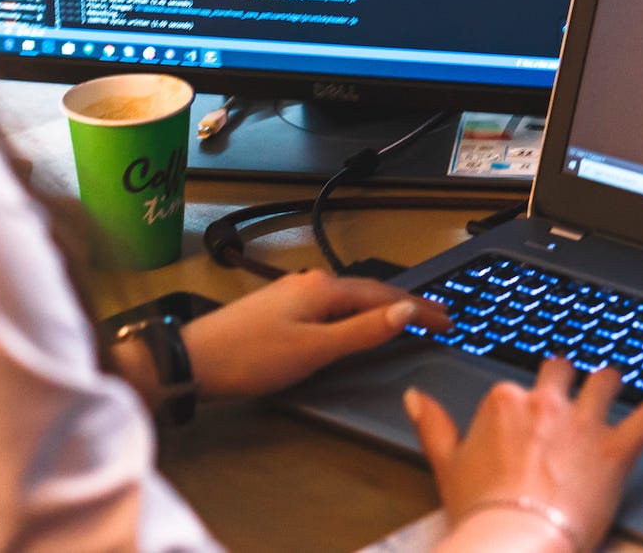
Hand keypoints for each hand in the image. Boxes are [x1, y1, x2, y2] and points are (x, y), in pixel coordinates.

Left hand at [177, 269, 451, 397]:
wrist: (194, 360)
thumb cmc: (250, 357)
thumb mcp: (315, 350)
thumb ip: (362, 331)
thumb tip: (405, 310)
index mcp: (324, 289)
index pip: (386, 295)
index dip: (420, 308)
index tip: (448, 319)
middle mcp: (311, 283)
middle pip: (370, 292)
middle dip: (405, 305)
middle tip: (437, 319)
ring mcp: (293, 293)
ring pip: (350, 299)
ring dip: (380, 308)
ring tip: (406, 320)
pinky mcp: (281, 309)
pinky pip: (332, 307)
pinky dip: (356, 315)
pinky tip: (356, 325)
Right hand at [406, 359, 642, 551]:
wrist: (515, 540)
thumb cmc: (482, 510)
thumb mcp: (447, 464)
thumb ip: (433, 424)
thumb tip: (415, 398)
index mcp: (505, 402)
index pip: (520, 386)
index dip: (528, 400)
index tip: (532, 410)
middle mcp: (546, 403)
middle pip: (564, 372)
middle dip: (570, 378)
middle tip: (575, 384)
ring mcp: (583, 424)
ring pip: (605, 383)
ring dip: (612, 382)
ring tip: (617, 381)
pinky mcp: (615, 450)